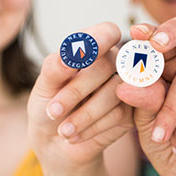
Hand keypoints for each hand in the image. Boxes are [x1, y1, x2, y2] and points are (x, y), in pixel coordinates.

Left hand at [28, 22, 133, 175]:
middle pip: (106, 65)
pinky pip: (119, 115)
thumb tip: (68, 56)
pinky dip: (92, 127)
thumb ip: (54, 68)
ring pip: (115, 92)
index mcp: (92, 48)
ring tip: (63, 130)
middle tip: (53, 111)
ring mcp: (126, 88)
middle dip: (76, 90)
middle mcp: (113, 63)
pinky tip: (75, 135)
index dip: (100, 38)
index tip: (86, 48)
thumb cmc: (48, 108)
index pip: (106, 32)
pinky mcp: (131, 112)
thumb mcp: (44, 88)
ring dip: (85, 114)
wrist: (54, 143)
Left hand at [116, 14, 175, 175]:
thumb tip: (127, 83)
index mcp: (175, 61)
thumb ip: (140, 98)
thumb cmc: (164, 140)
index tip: (134, 32)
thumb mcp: (143, 118)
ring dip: (167, 113)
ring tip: (159, 136)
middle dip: (172, 31)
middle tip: (155, 44)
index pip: (165, 35)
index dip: (152, 30)